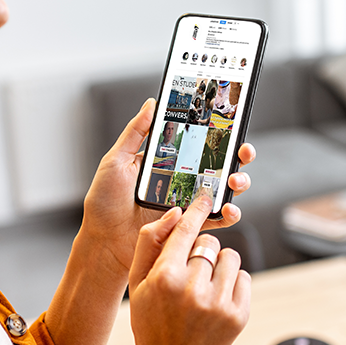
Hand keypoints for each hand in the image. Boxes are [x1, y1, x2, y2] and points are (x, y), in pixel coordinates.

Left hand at [77, 98, 256, 273]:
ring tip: (235, 181)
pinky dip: (229, 215)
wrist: (102, 241)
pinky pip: (216, 220)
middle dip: (239, 156)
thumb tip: (152, 103)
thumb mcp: (116, 160)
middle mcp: (183, 181)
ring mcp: (188, 204)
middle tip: (243, 151)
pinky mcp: (190, 227)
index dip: (220, 133)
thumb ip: (135, 132)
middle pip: (220, 164)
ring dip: (238, 183)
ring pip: (224, 191)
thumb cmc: (104, 202)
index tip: (231, 124)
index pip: (200, 143)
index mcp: (168, 162)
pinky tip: (228, 209)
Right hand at [127, 195, 250, 344]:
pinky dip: (232, 282)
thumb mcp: (136, 283)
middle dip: (201, 251)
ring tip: (204, 287)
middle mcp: (194, 289)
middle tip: (190, 273)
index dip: (197, 209)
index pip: (186, 230)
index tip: (205, 196)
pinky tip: (216, 299)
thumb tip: (176, 213)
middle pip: (209, 242)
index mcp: (165, 277)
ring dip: (219, 265)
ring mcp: (219, 303)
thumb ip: (149, 243)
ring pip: (230, 257)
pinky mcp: (239, 315)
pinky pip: (244, 277)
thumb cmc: (150, 321)